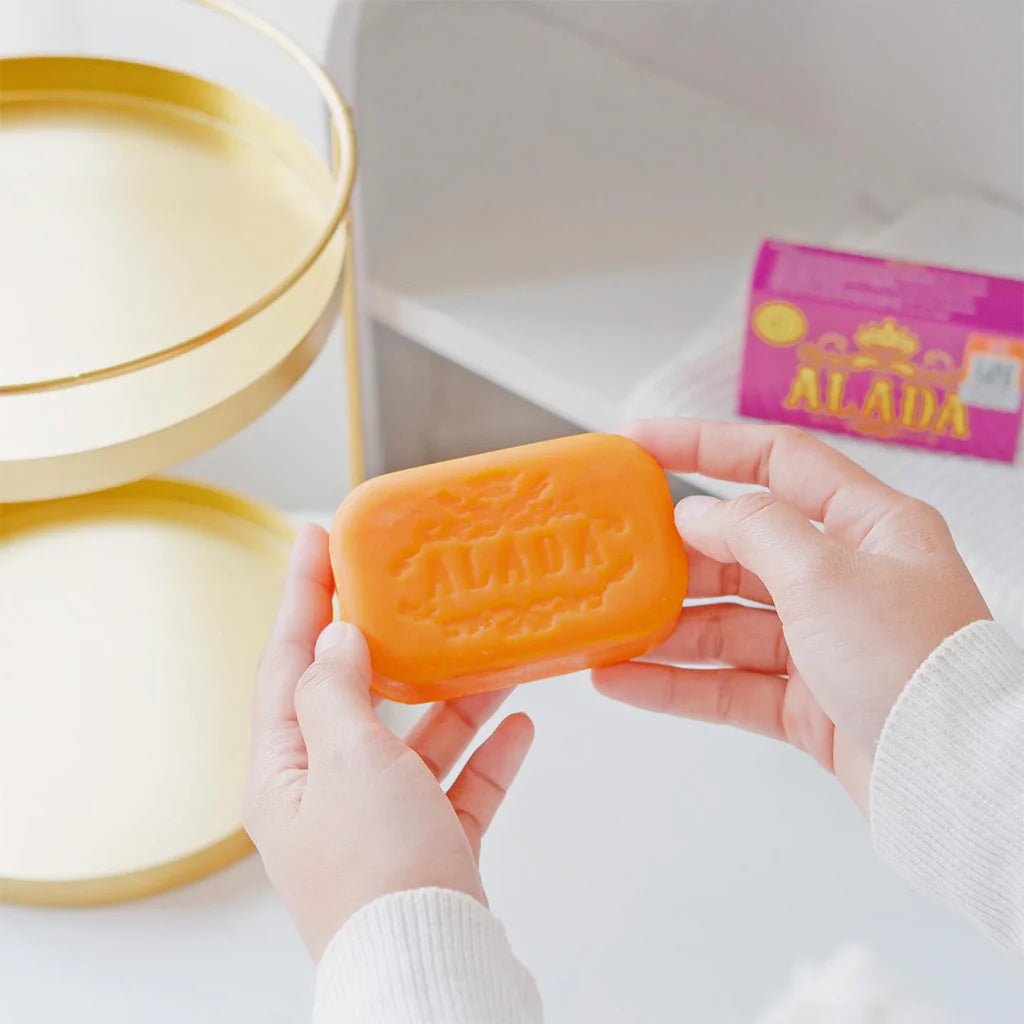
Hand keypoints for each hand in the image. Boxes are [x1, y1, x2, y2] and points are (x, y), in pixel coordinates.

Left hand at [243, 525, 533, 959]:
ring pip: (418, 740)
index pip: (288, 662)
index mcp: (287, 771)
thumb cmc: (377, 875)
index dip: (301, 594)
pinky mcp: (431, 848)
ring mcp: (382, 822)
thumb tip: (337, 640)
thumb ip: (340, 692)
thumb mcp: (349, 761)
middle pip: (358, 697)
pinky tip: (519, 726)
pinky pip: (460, 786)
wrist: (430, 972)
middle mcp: (328, 794)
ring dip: (456, 698)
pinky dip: (487, 755)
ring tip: (490, 652)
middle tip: (411, 588)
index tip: (317, 539)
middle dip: (391, 644)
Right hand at [593, 420, 990, 812]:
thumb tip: (697, 512)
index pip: (777, 460)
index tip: (642, 442)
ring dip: (669, 630)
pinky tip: (626, 681)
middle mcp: (847, 578)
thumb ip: (752, 531)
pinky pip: (729, 683)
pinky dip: (679, 683)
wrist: (956, 781)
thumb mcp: (826, 574)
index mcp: (869, 525)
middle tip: (622, 556)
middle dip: (680, 556)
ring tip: (612, 631)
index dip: (704, 444)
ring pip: (729, 623)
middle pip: (743, 549)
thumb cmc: (918, 665)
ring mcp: (826, 641)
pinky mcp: (808, 702)